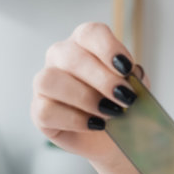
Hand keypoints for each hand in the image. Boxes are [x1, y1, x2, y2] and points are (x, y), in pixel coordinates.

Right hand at [31, 21, 146, 160]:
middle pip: (71, 57)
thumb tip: (134, 76)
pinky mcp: (38, 111)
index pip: (90, 33)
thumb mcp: (135, 91)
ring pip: (50, 80)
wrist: (112, 140)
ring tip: (110, 113)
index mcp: (85, 44)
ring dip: (84, 97)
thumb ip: (135, 81)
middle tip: (125, 98)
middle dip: (102, 79)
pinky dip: (74, 119)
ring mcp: (45, 84)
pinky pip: (46, 110)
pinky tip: (95, 124)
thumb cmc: (121, 107)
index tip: (127, 68)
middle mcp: (60, 58)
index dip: (108, 48)